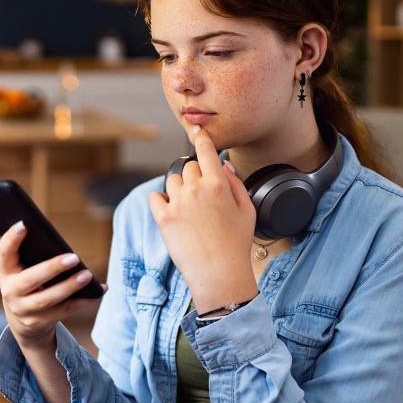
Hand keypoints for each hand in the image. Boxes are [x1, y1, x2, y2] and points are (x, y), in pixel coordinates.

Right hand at [0, 221, 101, 352]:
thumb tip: (62, 246)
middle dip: (52, 268)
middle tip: (74, 257)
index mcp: (6, 271)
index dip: (11, 239)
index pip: (4, 253)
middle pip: (30, 279)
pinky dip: (82, 301)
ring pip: (47, 299)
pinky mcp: (38, 323)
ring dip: (69, 286)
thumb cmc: (28, 284)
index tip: (24, 224)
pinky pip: (63, 311)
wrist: (22, 321)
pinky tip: (97, 290)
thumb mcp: (23, 270)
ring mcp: (23, 310)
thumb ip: (33, 256)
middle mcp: (10, 291)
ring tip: (87, 275)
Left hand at [147, 126, 259, 312]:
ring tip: (191, 209)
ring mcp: (177, 203)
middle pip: (189, 166)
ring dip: (180, 188)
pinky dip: (162, 199)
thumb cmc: (236, 243)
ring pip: (173, 180)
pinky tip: (172, 210)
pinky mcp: (163, 218)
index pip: (205, 150)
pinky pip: (155, 196)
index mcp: (218, 184)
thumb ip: (235, 183)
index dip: (201, 137)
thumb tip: (223, 165)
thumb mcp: (247, 210)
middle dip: (196, 175)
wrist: (219, 273)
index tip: (196, 129)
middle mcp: (196, 189)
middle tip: (203, 196)